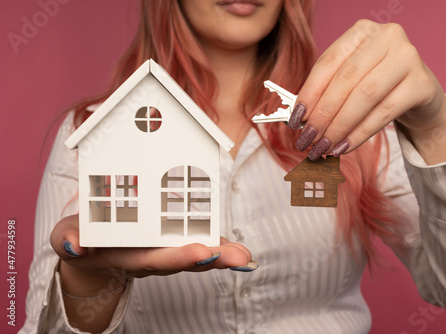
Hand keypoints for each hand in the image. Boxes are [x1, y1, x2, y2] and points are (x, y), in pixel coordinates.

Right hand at [50, 214, 254, 331]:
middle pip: (182, 259)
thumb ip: (67, 239)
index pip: (154, 258)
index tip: (201, 253)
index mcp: (126, 255)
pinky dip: (218, 244)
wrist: (92, 245)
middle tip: (237, 256)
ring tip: (244, 255)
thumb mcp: (65, 235)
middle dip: (210, 258)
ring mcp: (163, 248)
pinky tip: (239, 248)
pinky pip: (197, 241)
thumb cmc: (81, 235)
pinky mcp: (171, 239)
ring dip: (221, 253)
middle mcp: (149, 256)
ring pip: (194, 252)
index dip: (177, 256)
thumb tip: (74, 245)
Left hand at [289, 20, 445, 161]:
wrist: (421, 96)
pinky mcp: (421, 84)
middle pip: (345, 80)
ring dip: (339, 126)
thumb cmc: (378, 87)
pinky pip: (384, 113)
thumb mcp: (351, 82)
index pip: (328, 62)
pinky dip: (360, 134)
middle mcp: (387, 37)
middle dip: (322, 114)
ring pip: (364, 97)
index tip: (295, 120)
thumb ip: (327, 92)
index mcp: (362, 31)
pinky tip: (344, 147)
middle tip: (308, 139)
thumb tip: (300, 119)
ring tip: (324, 147)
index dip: (309, 93)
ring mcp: (408, 58)